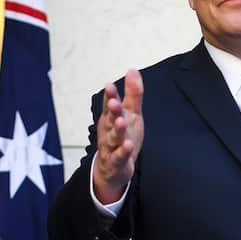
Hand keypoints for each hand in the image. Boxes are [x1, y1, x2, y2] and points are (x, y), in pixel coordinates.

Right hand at [92, 69, 143, 203]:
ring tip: (121, 121)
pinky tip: (127, 145)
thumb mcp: (131, 114)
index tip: (110, 85)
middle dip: (111, 111)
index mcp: (110, 118)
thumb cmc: (122, 138)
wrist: (113, 169)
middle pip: (110, 119)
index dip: (110, 96)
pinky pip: (119, 157)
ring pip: (113, 138)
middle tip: (114, 102)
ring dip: (117, 130)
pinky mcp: (116, 162)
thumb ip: (132, 94)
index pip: (109, 105)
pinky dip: (122, 152)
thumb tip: (133, 70)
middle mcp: (108, 131)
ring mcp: (111, 147)